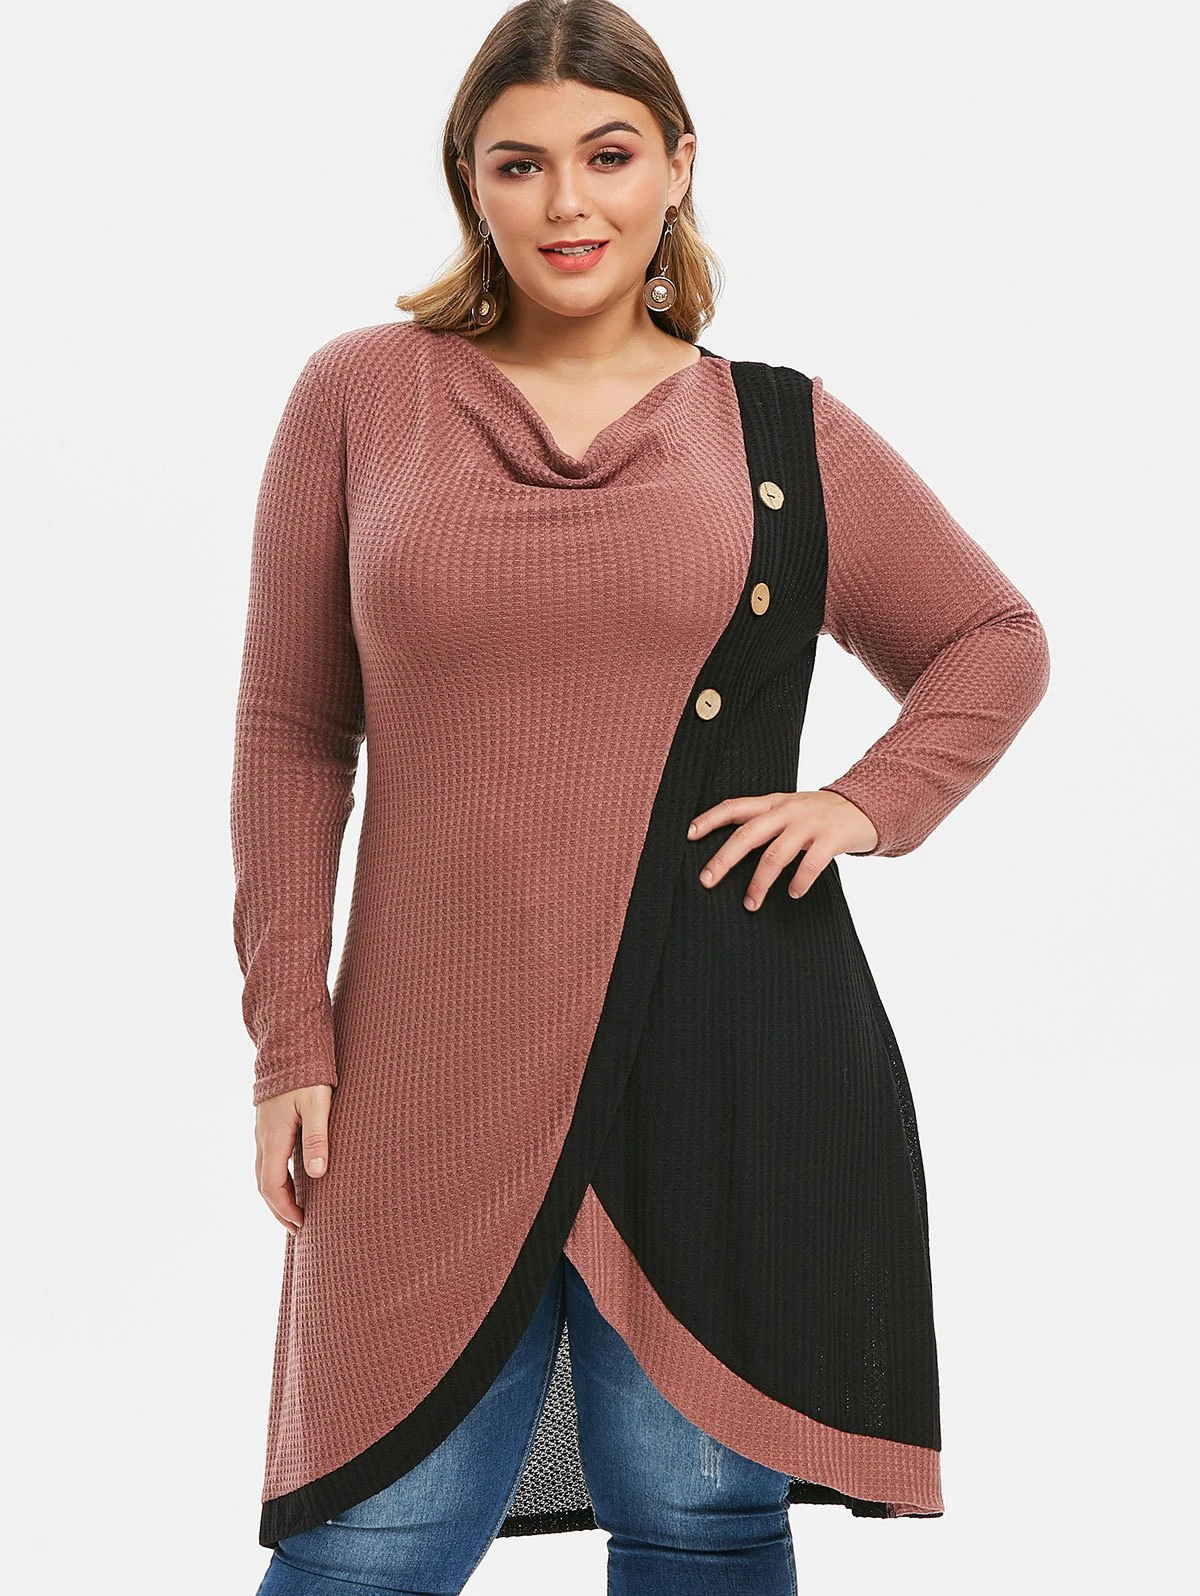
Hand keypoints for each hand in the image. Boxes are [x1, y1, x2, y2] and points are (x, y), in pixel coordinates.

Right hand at [255, 1083, 332, 1234]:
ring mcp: (264, 1131)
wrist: (288, 1045)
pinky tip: (292, 1181)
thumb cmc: (307, 1073)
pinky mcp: (269, 1124)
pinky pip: (269, 1160)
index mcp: (274, 1137)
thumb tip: (317, 1175)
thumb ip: (317, 1139)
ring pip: (264, 1173)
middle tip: (298, 1228)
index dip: (285, 1208)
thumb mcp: (318, 1105)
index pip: (272, 1185)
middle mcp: (264, 1138)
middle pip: (264, 1184)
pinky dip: (277, 1179)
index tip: (302, 1224)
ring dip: (277, 1195)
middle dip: (279, 1209)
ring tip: (295, 1212)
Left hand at [687, 790, 878, 906]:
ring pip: (776, 854)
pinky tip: (793, 893)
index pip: (735, 806)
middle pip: (748, 834)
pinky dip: (799, 881)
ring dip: (759, 882)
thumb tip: (729, 846)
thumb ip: (765, 821)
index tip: (689, 834)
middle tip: (706, 880)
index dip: (710, 819)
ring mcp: (811, 823)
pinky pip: (811, 863)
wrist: (866, 806)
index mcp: (774, 803)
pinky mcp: (832, 837)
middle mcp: (788, 811)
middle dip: (724, 858)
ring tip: (750, 904)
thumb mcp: (790, 809)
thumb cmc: (820, 814)